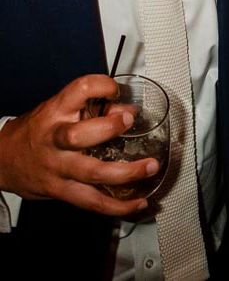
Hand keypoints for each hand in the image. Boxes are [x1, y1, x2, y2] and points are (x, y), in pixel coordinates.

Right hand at [0, 75, 158, 215]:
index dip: (100, 86)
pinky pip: (92, 201)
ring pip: (92, 173)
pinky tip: (137, 203)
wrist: (2, 159)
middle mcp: (56, 139)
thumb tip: (129, 112)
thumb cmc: (39, 130)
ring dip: (126, 173)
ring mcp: (59, 167)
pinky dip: (118, 206)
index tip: (115, 90)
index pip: (79, 90)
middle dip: (109, 128)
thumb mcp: (60, 111)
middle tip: (130, 121)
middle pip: (79, 136)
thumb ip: (95, 108)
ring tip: (149, 167)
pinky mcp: (62, 191)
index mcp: (56, 112)